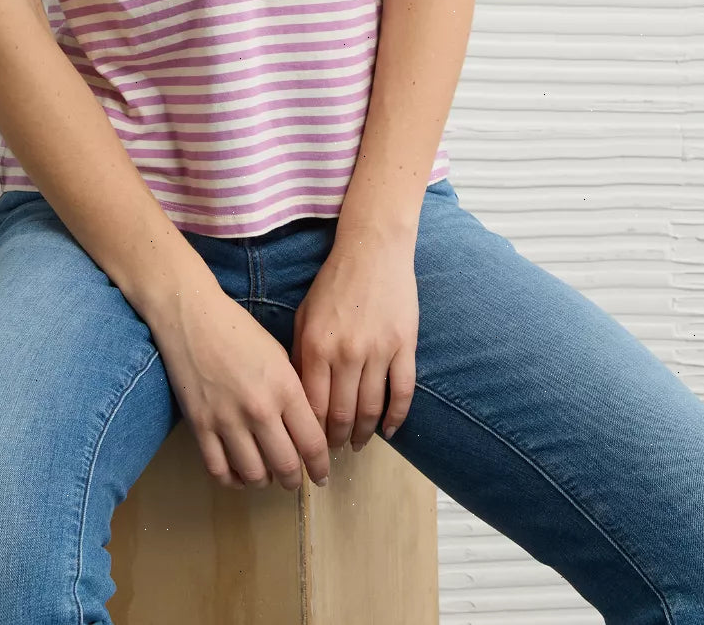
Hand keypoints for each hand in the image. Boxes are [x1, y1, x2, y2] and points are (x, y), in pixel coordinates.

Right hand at [150, 285, 332, 492]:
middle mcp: (260, 409)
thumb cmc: (240, 331)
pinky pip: (219, 470)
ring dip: (265, 481)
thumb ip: (294, 393)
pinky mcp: (200, 426)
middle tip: (295, 481)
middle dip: (295, 480)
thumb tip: (306, 430)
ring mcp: (228, 420)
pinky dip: (233, 480)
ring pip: (254, 474)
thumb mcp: (279, 356)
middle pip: (286, 465)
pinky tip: (238, 474)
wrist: (194, 317)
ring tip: (267, 475)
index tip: (321, 475)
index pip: (312, 443)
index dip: (320, 466)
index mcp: (285, 388)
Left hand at [290, 239, 417, 450]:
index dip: (312, 432)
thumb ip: (301, 355)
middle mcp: (346, 353)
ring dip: (364, 433)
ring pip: (371, 408)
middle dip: (336, 439)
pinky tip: (389, 431)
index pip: (312, 406)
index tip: (311, 445)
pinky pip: (403, 392)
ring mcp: (378, 351)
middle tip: (334, 452)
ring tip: (357, 443)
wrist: (372, 251)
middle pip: (342, 413)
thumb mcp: (305, 315)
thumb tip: (299, 396)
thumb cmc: (333, 283)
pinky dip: (397, 418)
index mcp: (316, 346)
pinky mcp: (404, 346)